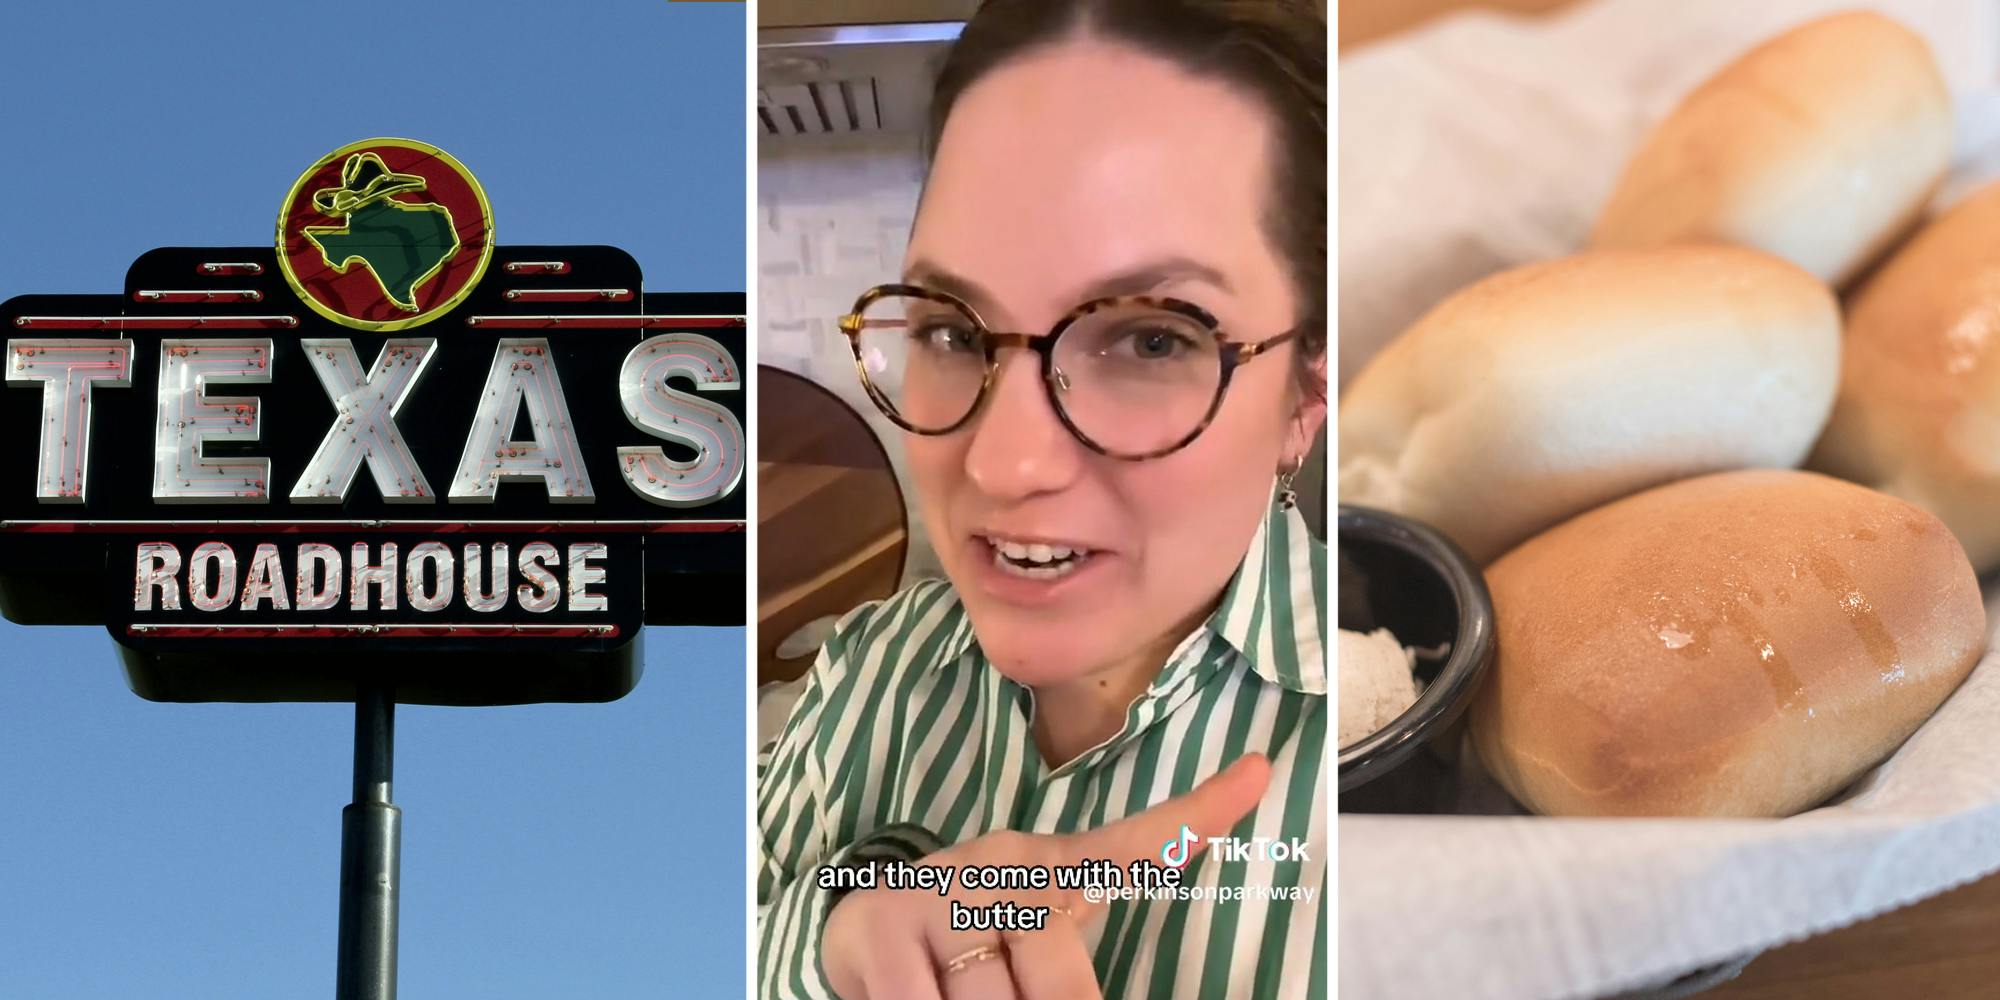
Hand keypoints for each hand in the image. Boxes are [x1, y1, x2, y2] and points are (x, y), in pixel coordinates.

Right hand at [820, 754, 1272, 999]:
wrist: (851, 927)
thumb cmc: (963, 949)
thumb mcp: (1032, 945)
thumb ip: (1070, 970)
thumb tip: (1093, 998)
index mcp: (1048, 868)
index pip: (1131, 847)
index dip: (1194, 817)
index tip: (1257, 773)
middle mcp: (999, 867)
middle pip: (1064, 986)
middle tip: (1016, 989)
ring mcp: (939, 895)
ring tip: (959, 989)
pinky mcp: (881, 931)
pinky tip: (918, 993)